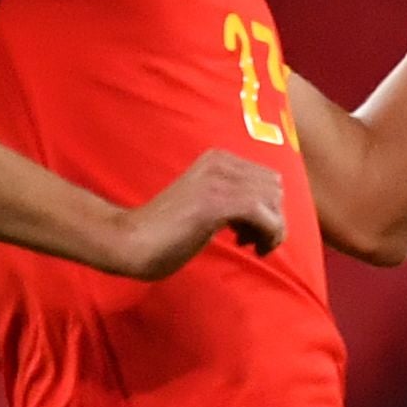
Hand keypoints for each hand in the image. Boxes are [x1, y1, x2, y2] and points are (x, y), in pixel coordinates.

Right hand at [101, 150, 283, 277]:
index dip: (267, 208)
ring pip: (274, 203)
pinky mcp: (218, 203)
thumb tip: (273, 211)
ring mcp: (219, 181)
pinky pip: (267, 217)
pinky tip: (248, 247)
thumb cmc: (168, 230)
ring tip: (245, 243)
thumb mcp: (206, 203)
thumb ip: (233, 197)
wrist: (132, 240)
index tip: (246, 229)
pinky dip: (268, 236)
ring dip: (270, 229)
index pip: (268, 178)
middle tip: (246, 239)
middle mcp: (220, 162)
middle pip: (275, 189)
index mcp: (217, 158)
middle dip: (271, 218)